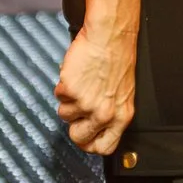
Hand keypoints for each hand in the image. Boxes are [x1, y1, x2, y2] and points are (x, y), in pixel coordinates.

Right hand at [55, 27, 136, 155]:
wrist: (110, 35)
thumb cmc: (117, 58)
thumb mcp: (123, 93)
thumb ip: (112, 113)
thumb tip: (97, 128)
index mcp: (122, 116)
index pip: (104, 148)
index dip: (90, 144)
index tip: (85, 138)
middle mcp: (105, 113)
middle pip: (78, 138)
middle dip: (74, 125)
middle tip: (78, 109)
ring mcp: (86, 103)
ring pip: (64, 114)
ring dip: (68, 100)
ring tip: (82, 82)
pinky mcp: (71, 90)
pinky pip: (58, 95)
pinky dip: (63, 84)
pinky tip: (77, 73)